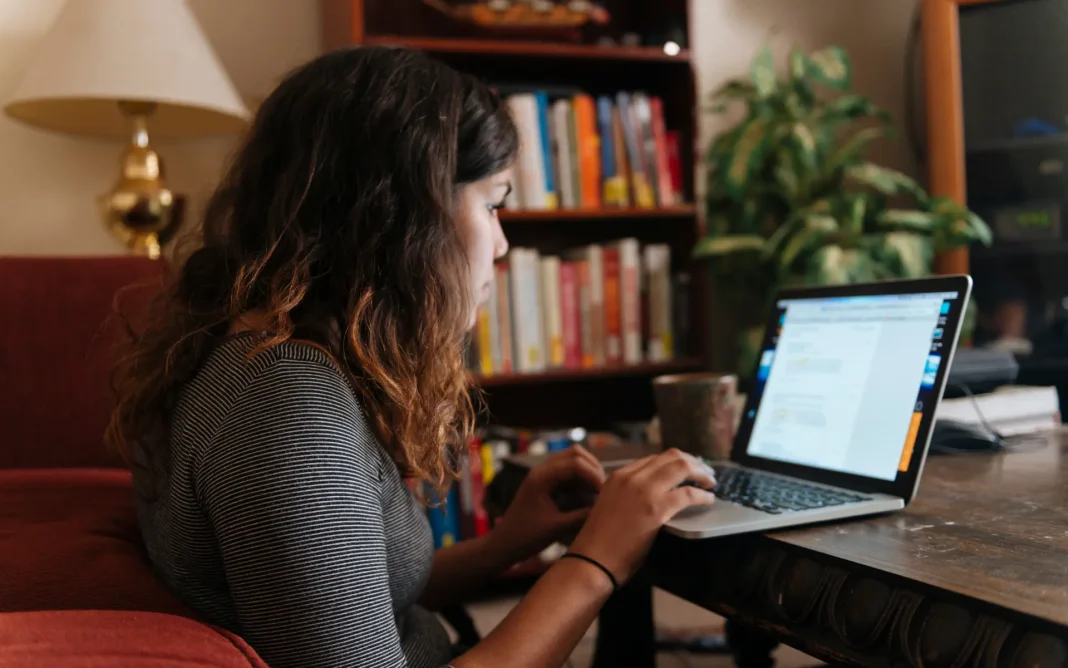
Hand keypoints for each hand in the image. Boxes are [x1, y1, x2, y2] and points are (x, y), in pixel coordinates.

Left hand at [491, 445, 605, 562]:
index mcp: (542, 476)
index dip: (594, 475)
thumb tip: (606, 508)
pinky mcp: (546, 484)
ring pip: (572, 461)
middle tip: (604, 489)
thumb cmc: (526, 537)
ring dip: (587, 472)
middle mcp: (542, 470)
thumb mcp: (557, 528)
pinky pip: (567, 473)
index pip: (576, 463)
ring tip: (598, 491)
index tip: (605, 493)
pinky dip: (580, 479)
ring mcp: (543, 476)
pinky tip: (588, 495)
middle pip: (575, 454)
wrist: (504, 545)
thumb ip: (582, 516)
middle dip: (593, 468)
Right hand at [568, 449, 715, 585]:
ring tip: (710, 483)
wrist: (592, 560)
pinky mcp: (656, 508)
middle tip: (705, 473)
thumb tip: (650, 496)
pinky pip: (688, 493)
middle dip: (692, 462)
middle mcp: (631, 477)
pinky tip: (708, 500)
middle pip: (671, 456)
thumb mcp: (610, 505)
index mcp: (618, 476)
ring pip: (681, 467)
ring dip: (701, 473)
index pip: (654, 459)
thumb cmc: (599, 541)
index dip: (675, 462)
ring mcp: (643, 490)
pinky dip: (702, 495)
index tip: (687, 469)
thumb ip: (627, 495)